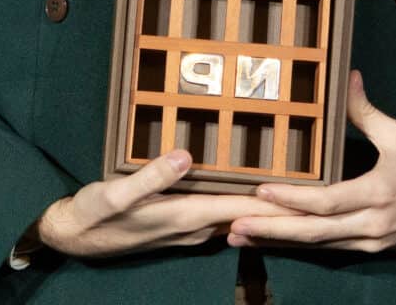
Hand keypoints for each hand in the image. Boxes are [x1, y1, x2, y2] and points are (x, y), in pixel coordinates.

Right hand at [31, 151, 291, 258]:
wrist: (73, 238)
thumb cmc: (93, 214)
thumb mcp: (115, 194)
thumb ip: (151, 176)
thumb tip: (185, 158)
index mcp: (186, 216)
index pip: (244, 209)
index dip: (278, 202)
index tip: (313, 194)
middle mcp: (194, 227)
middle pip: (250, 216)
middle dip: (284, 206)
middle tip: (322, 189)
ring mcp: (189, 230)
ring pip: (238, 217)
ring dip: (267, 208)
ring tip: (299, 190)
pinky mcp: (181, 225)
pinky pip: (222, 216)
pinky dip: (243, 206)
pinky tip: (253, 194)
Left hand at [230, 71, 395, 252]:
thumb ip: (367, 112)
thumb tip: (348, 78)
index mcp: (377, 193)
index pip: (326, 201)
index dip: (292, 200)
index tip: (261, 192)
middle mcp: (371, 223)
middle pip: (313, 233)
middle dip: (270, 231)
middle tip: (233, 228)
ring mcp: (370, 240)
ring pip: (317, 245)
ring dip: (278, 241)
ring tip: (240, 236)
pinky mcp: (371, 248)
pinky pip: (330, 248)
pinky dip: (301, 245)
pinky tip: (275, 240)